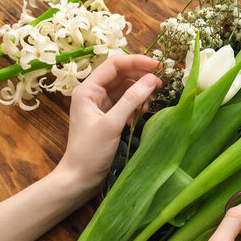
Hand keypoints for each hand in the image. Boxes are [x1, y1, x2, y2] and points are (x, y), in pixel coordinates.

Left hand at [55, 54, 160, 194]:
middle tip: (161, 83)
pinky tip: (141, 115)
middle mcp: (93, 93)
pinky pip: (126, 102)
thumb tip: (152, 79)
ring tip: (149, 104)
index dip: (137, 62)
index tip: (158, 66)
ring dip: (140, 92)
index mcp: (87, 90)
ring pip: (125, 88)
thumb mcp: (112, 124)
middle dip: (141, 77)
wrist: (79, 178)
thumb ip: (131, 100)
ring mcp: (101, 105)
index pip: (114, 64)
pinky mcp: (108, 117)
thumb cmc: (90, 152)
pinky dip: (136, 105)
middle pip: (121, 74)